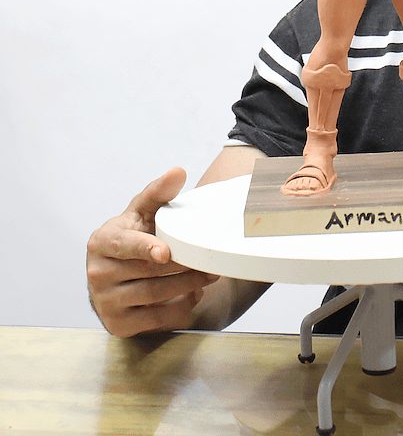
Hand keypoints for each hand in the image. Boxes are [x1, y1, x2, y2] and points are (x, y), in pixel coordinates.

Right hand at [86, 167, 218, 337]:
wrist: (120, 273)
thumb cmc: (136, 235)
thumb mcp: (143, 211)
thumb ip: (159, 192)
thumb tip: (178, 172)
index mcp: (102, 241)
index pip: (124, 245)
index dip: (145, 248)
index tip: (165, 252)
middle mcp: (97, 273)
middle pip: (148, 272)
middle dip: (183, 267)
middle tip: (211, 263)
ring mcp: (105, 301)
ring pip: (153, 295)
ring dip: (187, 287)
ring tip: (209, 277)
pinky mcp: (117, 324)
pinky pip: (154, 320)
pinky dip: (178, 309)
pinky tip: (193, 296)